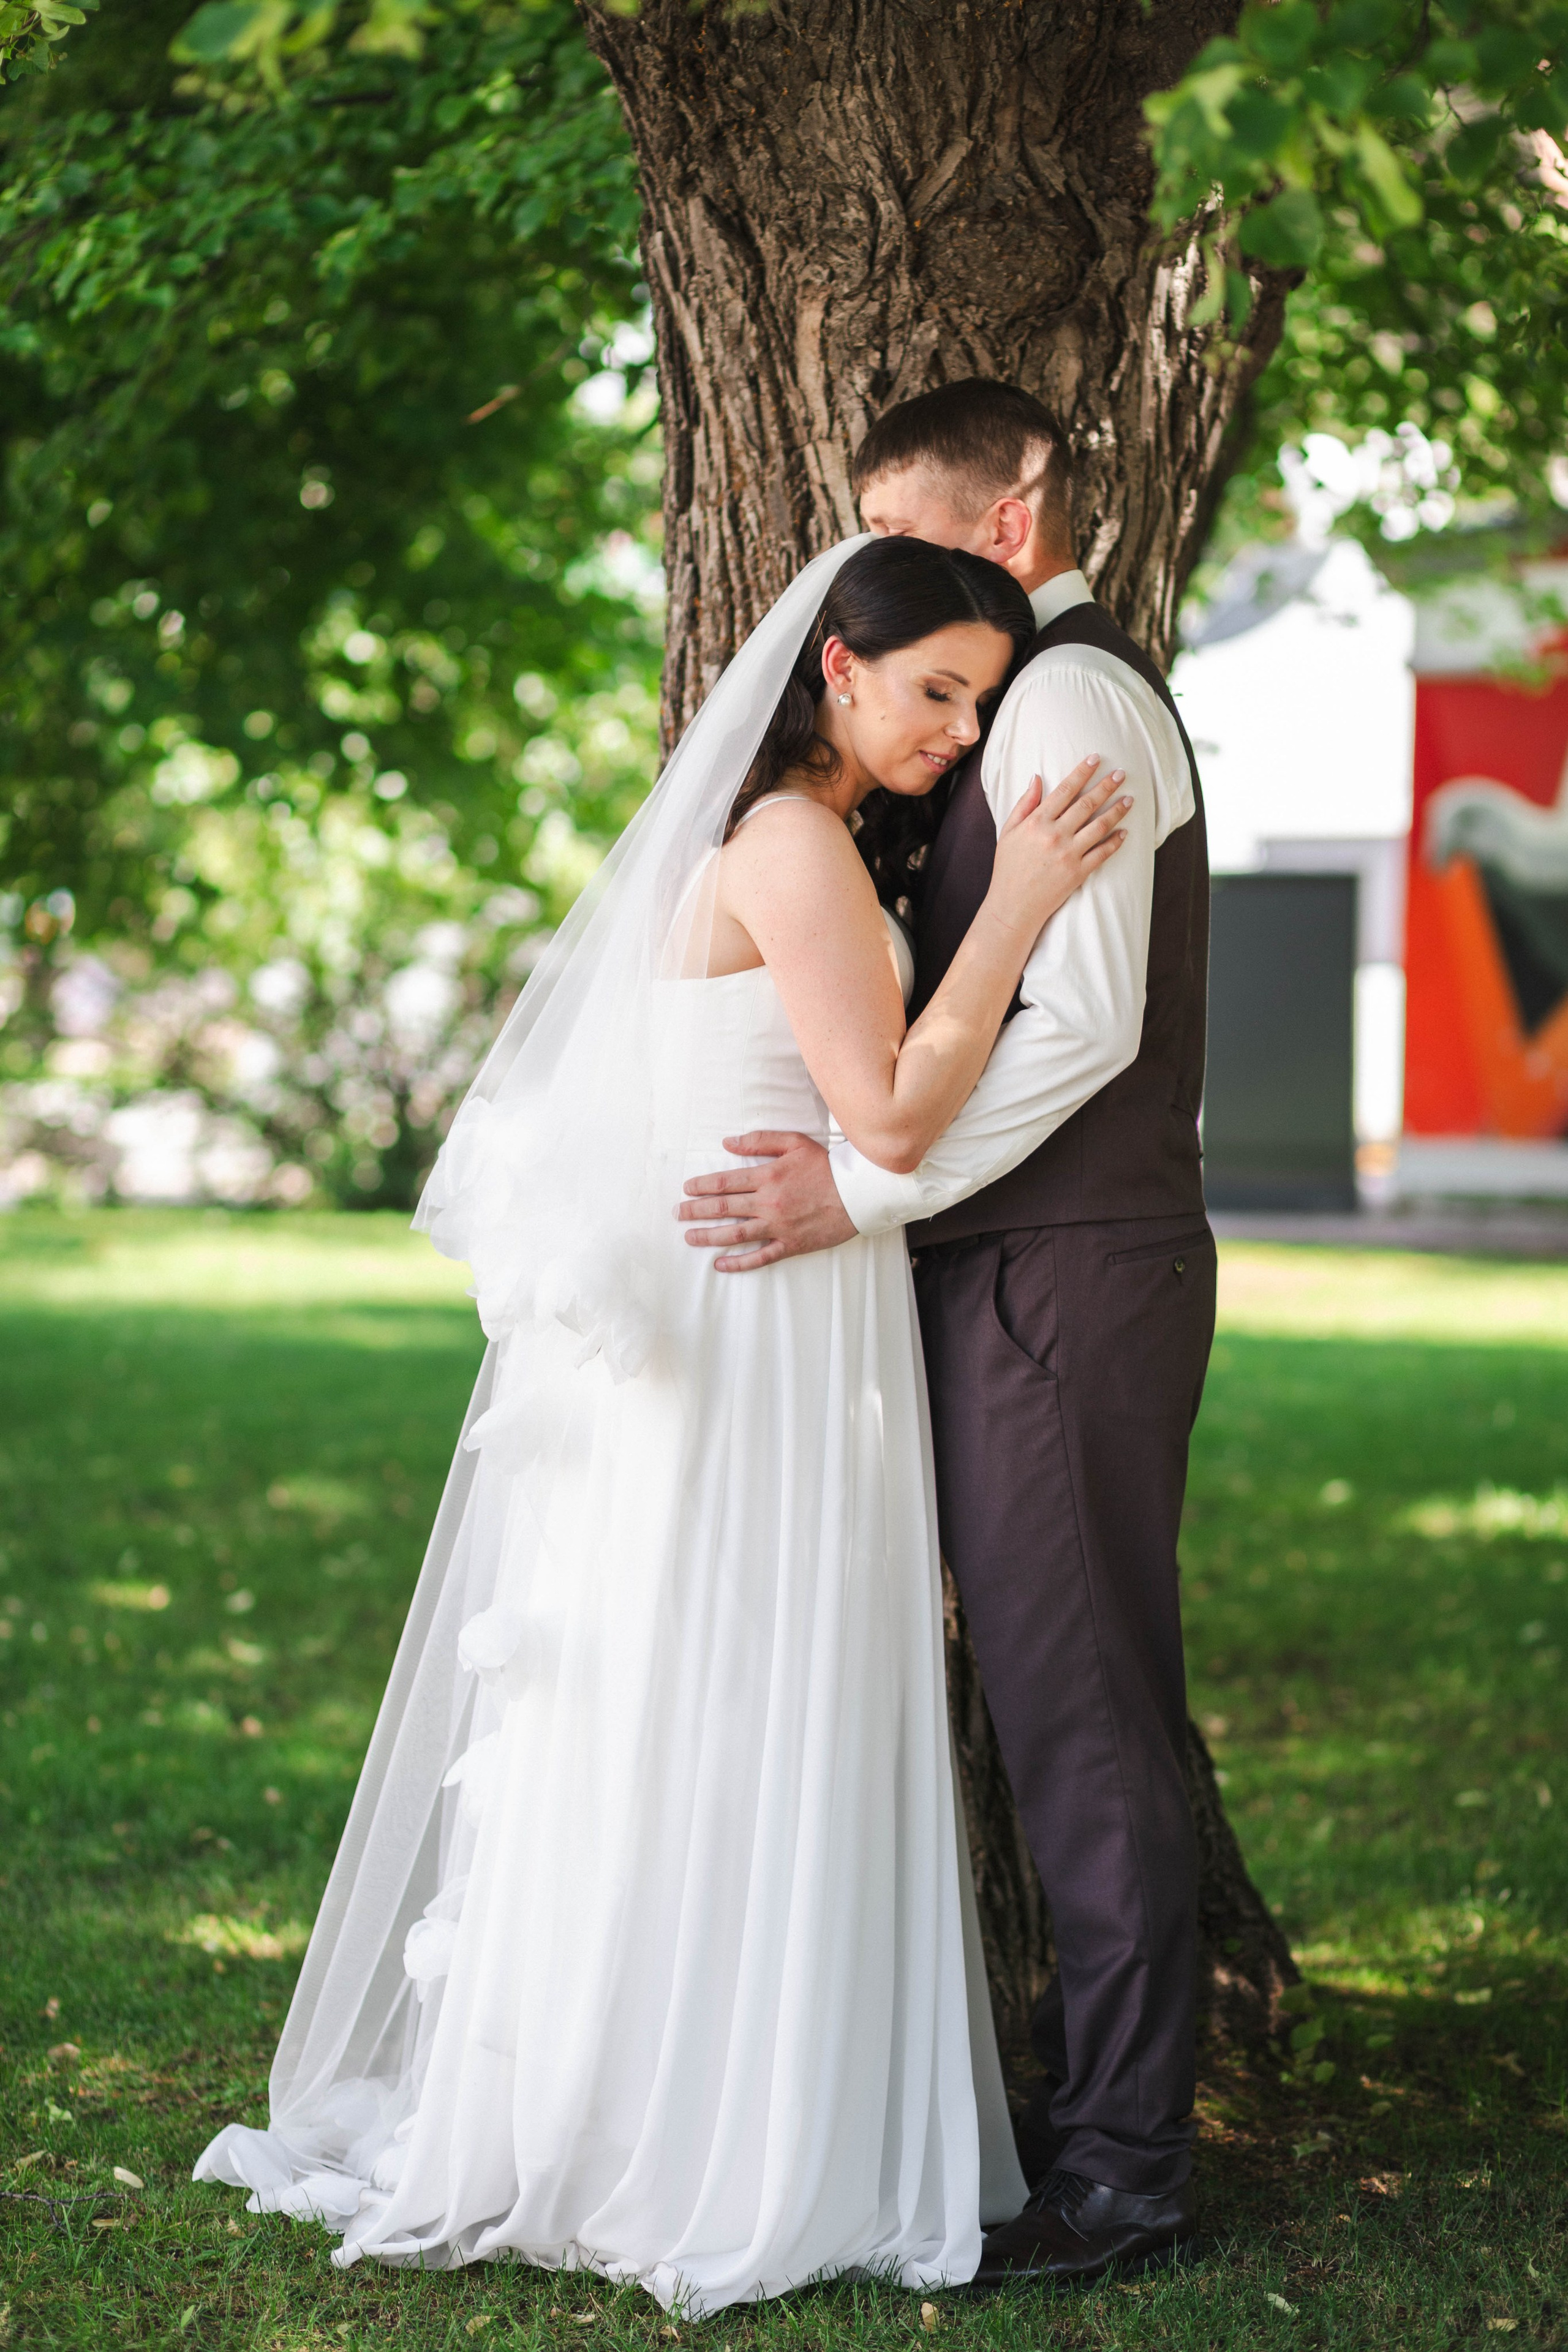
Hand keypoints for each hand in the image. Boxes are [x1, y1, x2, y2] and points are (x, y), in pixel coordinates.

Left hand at [678, 1132, 856, 1270]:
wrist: (858, 1193)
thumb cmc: (827, 1166)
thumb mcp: (795, 1143)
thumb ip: (760, 1140)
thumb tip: (729, 1141)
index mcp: (768, 1177)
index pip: (725, 1182)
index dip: (702, 1186)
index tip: (686, 1189)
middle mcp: (769, 1203)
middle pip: (724, 1208)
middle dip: (696, 1211)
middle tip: (678, 1213)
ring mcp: (778, 1227)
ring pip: (735, 1234)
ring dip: (708, 1237)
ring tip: (689, 1237)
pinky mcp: (791, 1245)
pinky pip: (760, 1257)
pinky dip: (738, 1263)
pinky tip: (720, 1264)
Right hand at [989, 754, 1130, 940]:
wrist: (1013, 906)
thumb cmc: (1008, 868)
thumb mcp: (1008, 832)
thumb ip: (1024, 804)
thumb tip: (1036, 777)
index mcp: (1037, 822)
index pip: (1065, 789)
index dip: (1082, 772)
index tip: (1095, 759)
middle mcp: (1055, 835)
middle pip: (1087, 803)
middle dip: (1106, 785)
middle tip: (1121, 773)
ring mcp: (1068, 854)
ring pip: (1100, 826)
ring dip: (1118, 810)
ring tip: (1130, 799)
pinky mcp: (1078, 872)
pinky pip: (1102, 853)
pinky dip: (1116, 842)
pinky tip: (1125, 832)